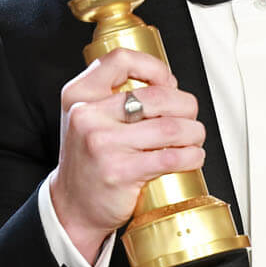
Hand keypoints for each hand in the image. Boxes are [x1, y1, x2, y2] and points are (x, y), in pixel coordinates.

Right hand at [48, 47, 205, 260]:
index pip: (121, 60)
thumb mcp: (88, 117)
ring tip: (194, 138)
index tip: (168, 83)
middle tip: (190, 117)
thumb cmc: (88, 159)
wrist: (71, 206)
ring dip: (193, 132)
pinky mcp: (120, 172)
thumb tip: (168, 85)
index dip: (154, 67)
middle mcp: (87, 116)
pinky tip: (192, 157)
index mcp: (79, 95)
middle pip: (157, 95)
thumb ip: (114, 95)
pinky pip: (171, 157)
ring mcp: (102, 144)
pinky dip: (192, 156)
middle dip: (186, 106)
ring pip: (170, 127)